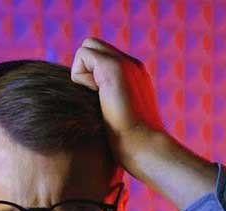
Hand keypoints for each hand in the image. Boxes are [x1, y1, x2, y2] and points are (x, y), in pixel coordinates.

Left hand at [70, 37, 165, 176]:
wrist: (144, 147)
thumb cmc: (130, 145)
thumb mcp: (117, 120)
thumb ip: (106, 104)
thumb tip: (86, 102)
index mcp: (135, 76)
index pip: (102, 58)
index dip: (91, 76)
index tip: (101, 104)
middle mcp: (132, 65)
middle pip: (93, 47)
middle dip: (85, 70)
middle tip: (95, 98)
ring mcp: (126, 63)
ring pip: (87, 47)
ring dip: (83, 73)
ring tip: (98, 98)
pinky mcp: (114, 67)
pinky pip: (83, 55)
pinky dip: (81, 77)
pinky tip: (97, 96)